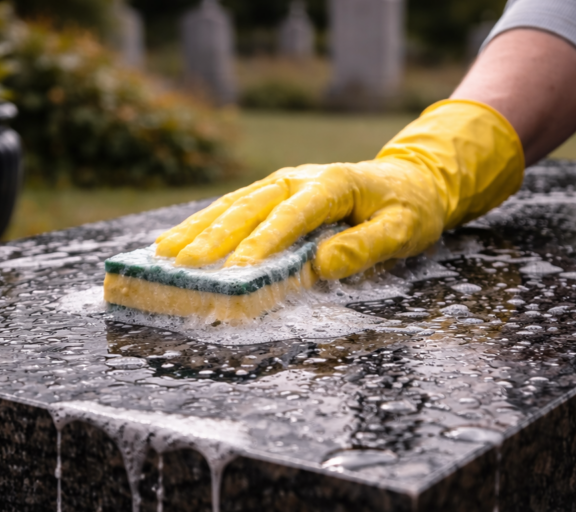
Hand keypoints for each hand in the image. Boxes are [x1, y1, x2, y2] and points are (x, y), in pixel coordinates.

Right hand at [155, 100, 524, 279]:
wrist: (411, 181)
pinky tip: (175, 241)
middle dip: (214, 237)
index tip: (239, 269)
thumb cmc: (408, 209)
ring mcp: (283, 184)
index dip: (264, 242)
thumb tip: (323, 265)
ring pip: (233, 205)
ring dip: (198, 229)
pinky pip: (234, 209)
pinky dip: (203, 225)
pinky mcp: (274, 195)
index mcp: (332, 185)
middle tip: (184, 265)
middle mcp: (299, 179)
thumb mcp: (402, 231)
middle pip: (250, 208)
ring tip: (164, 254)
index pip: (292, 216)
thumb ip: (365, 247)